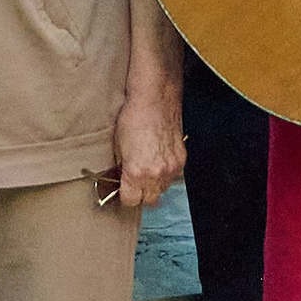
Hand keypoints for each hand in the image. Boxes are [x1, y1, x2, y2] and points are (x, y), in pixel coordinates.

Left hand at [112, 81, 186, 208]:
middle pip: (149, 200)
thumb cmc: (134, 117)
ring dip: (154, 184)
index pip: (131, 201)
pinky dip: (165, 172)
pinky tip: (158, 160)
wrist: (155, 98)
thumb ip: (122, 169)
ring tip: (147, 169)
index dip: (125, 196)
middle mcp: (156, 174)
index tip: (123, 190)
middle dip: (141, 194)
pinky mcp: (181, 159)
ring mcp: (172, 167)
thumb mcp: (118, 146)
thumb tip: (122, 180)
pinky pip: (172, 176)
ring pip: (162, 189)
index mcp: (137, 172)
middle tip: (134, 183)